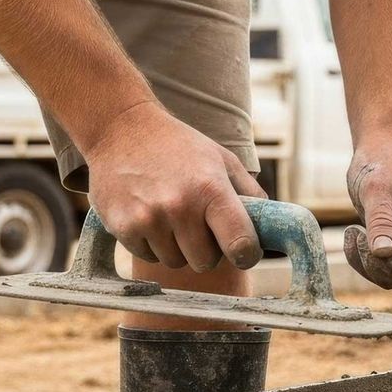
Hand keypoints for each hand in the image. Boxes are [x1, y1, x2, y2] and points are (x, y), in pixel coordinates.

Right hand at [85, 101, 265, 271]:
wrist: (120, 129)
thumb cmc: (178, 145)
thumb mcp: (221, 159)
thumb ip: (249, 193)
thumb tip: (270, 225)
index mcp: (211, 189)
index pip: (240, 244)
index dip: (246, 254)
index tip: (243, 252)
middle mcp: (180, 206)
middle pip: (205, 262)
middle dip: (206, 250)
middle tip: (198, 227)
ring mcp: (149, 218)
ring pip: (174, 262)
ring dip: (176, 248)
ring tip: (170, 216)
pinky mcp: (123, 227)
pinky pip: (147, 256)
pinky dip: (150, 244)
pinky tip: (147, 215)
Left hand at [343, 137, 391, 313]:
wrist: (380, 146)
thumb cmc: (383, 159)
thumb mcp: (377, 187)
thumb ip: (382, 221)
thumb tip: (385, 254)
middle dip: (382, 267)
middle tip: (357, 239)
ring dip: (369, 264)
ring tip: (352, 233)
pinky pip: (384, 267)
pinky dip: (363, 260)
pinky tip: (351, 235)